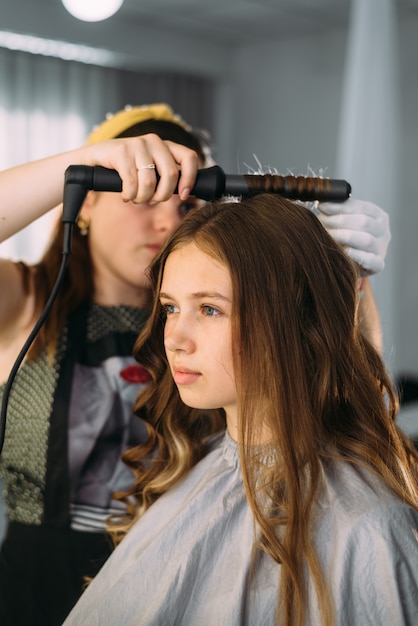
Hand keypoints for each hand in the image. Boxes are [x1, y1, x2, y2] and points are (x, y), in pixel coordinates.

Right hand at [85, 135, 199, 203]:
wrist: (93, 160)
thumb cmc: (126, 170)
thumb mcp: (150, 171)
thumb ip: (166, 177)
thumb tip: (185, 193)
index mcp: (165, 146)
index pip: (189, 158)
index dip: (189, 179)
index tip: (183, 195)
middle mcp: (154, 141)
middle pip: (171, 174)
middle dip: (162, 196)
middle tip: (151, 201)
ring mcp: (137, 144)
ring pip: (150, 183)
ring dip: (142, 198)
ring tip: (135, 198)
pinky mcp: (121, 151)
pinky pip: (132, 183)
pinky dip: (129, 195)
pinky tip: (125, 195)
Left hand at [317, 197, 390, 274]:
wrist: (352, 263)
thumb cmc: (346, 238)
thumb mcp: (345, 221)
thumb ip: (337, 211)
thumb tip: (322, 202)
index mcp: (378, 216)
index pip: (361, 207)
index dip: (340, 206)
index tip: (322, 206)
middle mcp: (383, 231)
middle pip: (363, 222)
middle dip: (339, 221)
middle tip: (321, 222)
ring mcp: (382, 249)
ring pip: (366, 239)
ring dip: (343, 236)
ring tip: (328, 235)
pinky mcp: (377, 265)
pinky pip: (370, 260)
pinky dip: (356, 255)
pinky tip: (343, 251)